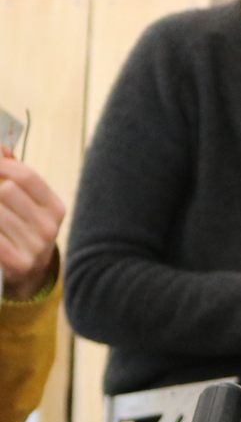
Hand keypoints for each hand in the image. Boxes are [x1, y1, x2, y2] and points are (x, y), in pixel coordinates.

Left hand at [0, 152, 63, 300]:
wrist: (26, 275)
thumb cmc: (20, 229)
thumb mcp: (25, 202)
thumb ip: (13, 174)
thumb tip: (1, 147)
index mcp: (55, 208)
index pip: (27, 176)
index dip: (2, 165)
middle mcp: (50, 228)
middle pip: (7, 191)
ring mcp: (36, 247)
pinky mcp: (19, 263)